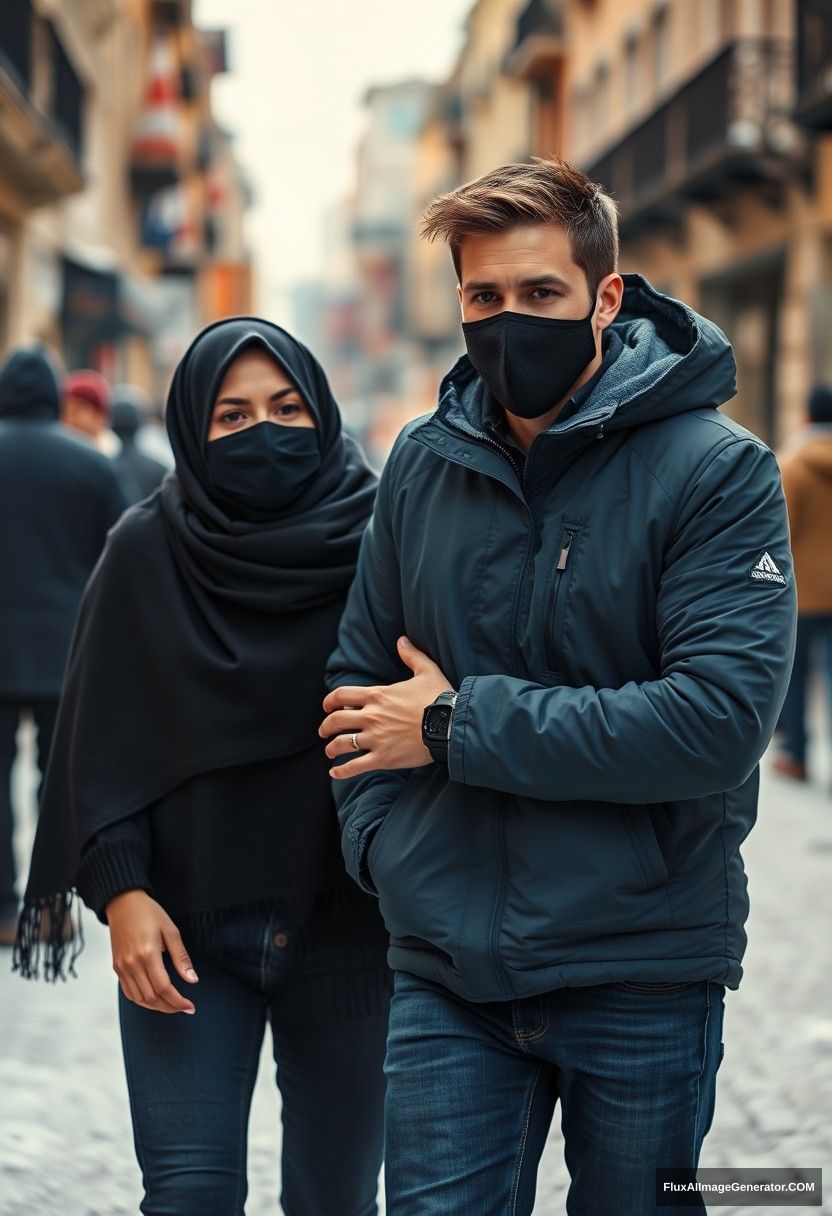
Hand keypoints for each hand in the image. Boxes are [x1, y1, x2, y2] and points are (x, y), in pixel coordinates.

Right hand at [106, 889, 198, 1014]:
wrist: (122, 903)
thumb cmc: (149, 913)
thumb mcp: (171, 931)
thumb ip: (181, 958)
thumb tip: (192, 980)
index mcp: (148, 954)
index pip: (164, 988)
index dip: (178, 1001)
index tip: (190, 1006)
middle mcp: (132, 964)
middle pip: (151, 997)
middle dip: (169, 1007)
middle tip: (184, 1007)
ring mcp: (121, 967)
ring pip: (139, 999)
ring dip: (156, 1007)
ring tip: (172, 1005)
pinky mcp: (116, 967)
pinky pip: (128, 992)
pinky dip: (142, 1000)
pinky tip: (154, 998)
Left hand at [320, 636, 453, 779]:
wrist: (451, 725)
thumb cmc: (440, 698)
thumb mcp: (427, 670)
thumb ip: (412, 655)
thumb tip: (402, 640)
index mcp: (377, 695)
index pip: (342, 695)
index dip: (330, 701)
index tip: (327, 707)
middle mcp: (372, 716)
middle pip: (336, 721)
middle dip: (326, 727)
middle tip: (324, 732)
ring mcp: (376, 738)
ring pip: (342, 745)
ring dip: (332, 749)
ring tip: (330, 752)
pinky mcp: (383, 758)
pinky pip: (355, 767)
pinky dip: (342, 772)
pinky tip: (336, 773)